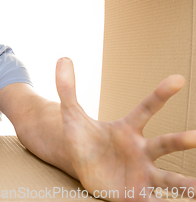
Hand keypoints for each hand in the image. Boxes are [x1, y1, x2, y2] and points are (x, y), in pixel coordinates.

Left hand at [55, 57, 195, 200]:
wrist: (82, 167)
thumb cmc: (84, 139)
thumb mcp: (72, 114)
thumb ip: (68, 88)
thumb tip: (62, 58)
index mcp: (128, 129)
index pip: (146, 109)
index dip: (160, 94)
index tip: (178, 79)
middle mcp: (142, 150)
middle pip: (164, 144)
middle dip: (180, 141)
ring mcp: (142, 173)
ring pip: (168, 179)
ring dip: (185, 185)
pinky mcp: (137, 195)